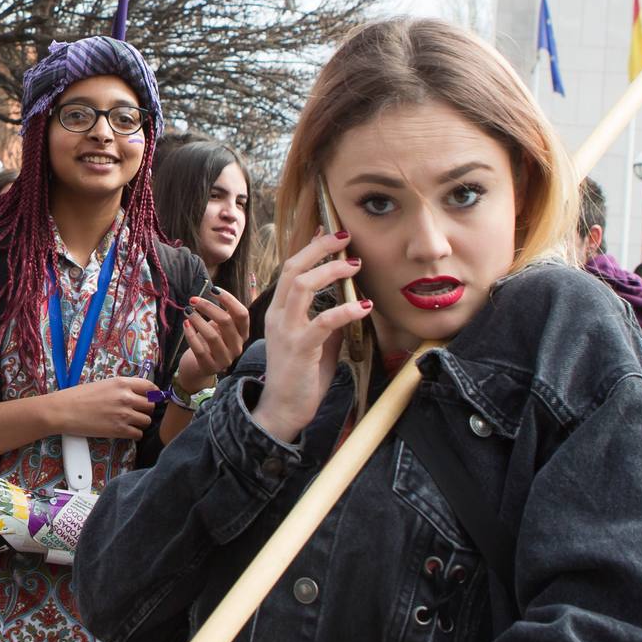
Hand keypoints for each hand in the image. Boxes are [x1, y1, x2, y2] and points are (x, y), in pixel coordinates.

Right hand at [50, 376, 158, 440]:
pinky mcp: (119, 430)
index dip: (153, 394)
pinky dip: (134, 434)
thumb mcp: (103, 384)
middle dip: (145, 410)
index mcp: (122, 383)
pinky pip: (138, 434)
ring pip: (146, 421)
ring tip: (129, 423)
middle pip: (151, 406)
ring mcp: (124, 414)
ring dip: (140, 423)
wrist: (64, 410)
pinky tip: (125, 431)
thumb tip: (136, 394)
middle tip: (136, 412)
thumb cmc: (78, 396)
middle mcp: (126, 397)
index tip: (150, 399)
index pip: (150, 387)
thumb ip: (121, 388)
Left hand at [174, 287, 250, 393]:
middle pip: (226, 322)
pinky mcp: (210, 367)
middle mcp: (237, 346)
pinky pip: (199, 349)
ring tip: (187, 310)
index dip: (229, 299)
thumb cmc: (210, 340)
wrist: (199, 366)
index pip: (242, 314)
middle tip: (193, 299)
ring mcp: (225, 359)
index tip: (212, 289)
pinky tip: (185, 324)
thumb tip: (214, 290)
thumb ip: (222, 311)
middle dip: (208, 307)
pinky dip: (191, 335)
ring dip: (198, 320)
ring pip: (212, 336)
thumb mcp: (220, 325)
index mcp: (243, 333)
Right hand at [252, 230, 369, 442]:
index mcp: (279, 312)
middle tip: (345, 237)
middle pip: (294, 268)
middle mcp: (278, 315)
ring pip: (302, 286)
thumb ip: (326, 322)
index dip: (311, 248)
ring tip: (355, 265)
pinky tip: (363, 305)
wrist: (282, 410)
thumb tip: (348, 305)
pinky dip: (345, 310)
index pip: (291, 269)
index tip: (329, 231)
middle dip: (320, 248)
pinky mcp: (300, 348)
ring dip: (331, 271)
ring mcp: (286, 330)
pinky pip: (323, 321)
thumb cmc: (300, 378)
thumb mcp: (316, 343)